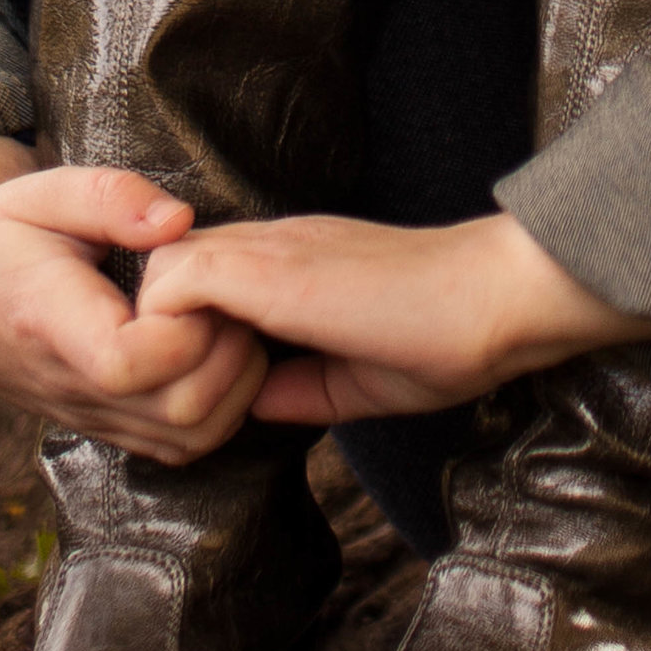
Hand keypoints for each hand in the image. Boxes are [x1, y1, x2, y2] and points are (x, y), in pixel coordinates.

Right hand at [0, 136, 270, 463]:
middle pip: (180, 411)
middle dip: (229, 349)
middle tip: (223, 293)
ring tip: (222, 317)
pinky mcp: (110, 427)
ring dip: (235, 379)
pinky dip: (222, 403)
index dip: (182, 326)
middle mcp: (71, 387)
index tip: (189, 278)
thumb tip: (178, 221)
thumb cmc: (2, 231)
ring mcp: (92, 416)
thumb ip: (111, 198)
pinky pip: (184, 443)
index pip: (128, 363)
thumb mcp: (44, 190)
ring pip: (193, 438)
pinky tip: (212, 345)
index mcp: (49, 323)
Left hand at [134, 210, 650, 426]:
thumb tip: (252, 406)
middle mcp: (270, 244)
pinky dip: (172, 334)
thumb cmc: (449, 338)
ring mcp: (266, 249)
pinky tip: (215, 375)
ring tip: (207, 387)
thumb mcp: (357, 377)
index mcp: (292, 265)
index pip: (203, 279)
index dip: (195, 334)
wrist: (492, 297)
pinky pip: (172, 282)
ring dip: (165, 336)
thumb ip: (300, 386)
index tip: (226, 383)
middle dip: (166, 336)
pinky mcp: (267, 268)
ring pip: (158, 267)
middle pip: (168, 268)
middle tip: (199, 393)